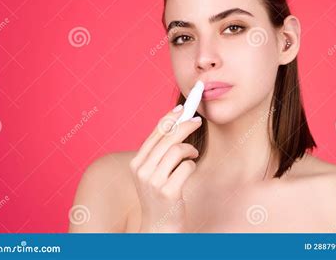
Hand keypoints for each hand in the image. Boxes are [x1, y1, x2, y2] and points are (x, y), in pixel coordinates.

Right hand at [129, 105, 201, 231]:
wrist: (158, 227)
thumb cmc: (160, 196)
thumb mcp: (152, 172)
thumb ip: (159, 152)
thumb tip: (175, 122)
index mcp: (137, 163)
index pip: (155, 132)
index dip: (170, 117)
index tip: (183, 108)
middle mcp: (142, 170)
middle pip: (167, 136)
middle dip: (185, 124)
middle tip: (198, 120)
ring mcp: (153, 182)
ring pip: (177, 149)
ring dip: (190, 149)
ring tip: (193, 154)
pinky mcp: (168, 192)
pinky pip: (187, 167)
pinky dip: (192, 165)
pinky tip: (190, 169)